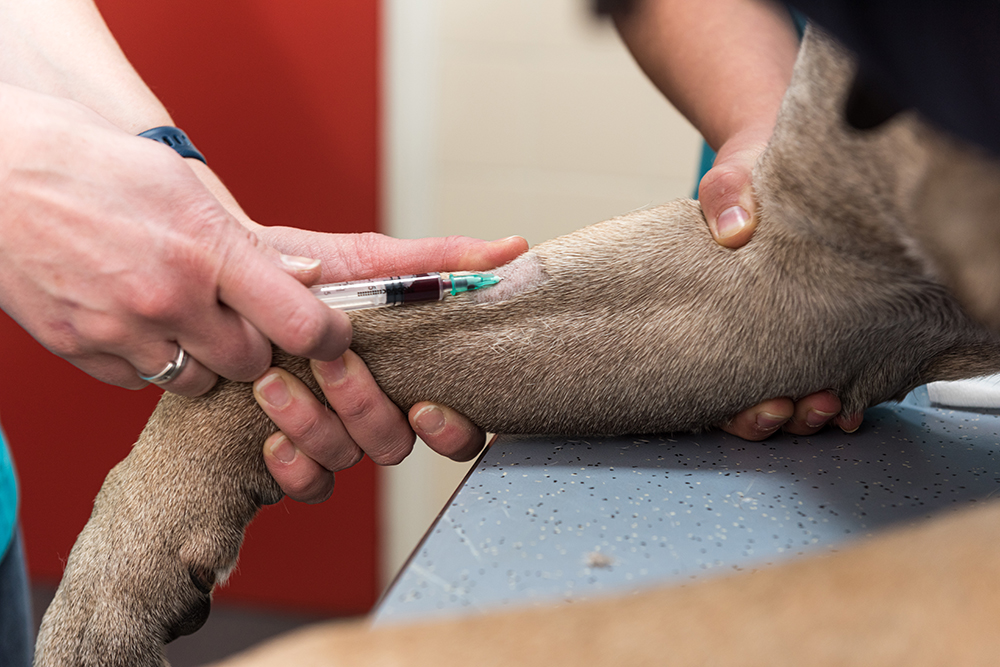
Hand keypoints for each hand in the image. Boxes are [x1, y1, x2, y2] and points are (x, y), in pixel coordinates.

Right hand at [0, 85, 350, 395]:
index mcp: (205, 250)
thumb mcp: (179, 184)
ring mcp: (119, 331)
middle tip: (244, 316)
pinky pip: (140, 383)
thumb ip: (245, 242)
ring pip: (197, 381)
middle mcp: (168, 299)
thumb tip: (303, 276)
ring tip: (186, 317)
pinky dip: (151, 361)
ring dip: (205, 359)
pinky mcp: (78, 350)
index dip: (329, 337)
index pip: (301, 324)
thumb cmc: (88, 162)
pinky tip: (138, 322)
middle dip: (258, 345)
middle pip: (253, 363)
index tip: (332, 335)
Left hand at [252, 231, 527, 501]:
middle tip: (331, 364)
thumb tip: (513, 248)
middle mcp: (377, 413)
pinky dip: (292, 467)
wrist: (227, 279)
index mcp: (408, 376)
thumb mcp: (369, 262)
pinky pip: (308, 486)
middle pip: (395, 445)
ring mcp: (334, 437)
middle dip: (364, 408)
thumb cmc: (308, 275)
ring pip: (346, 460)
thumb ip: (438, 263)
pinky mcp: (291, 454)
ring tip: (272, 380)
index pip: (459, 425)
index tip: (424, 406)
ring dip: (313, 425)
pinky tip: (269, 439)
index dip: (451, 430)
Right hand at [701, 131, 861, 439]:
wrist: (776, 155)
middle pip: (749, 403)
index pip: (711, 383)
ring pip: (787, 401)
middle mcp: (743, 333)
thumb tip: (734, 228)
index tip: (768, 402)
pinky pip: (826, 375)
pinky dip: (840, 397)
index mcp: (710, 317)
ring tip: (831, 404)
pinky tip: (853, 401)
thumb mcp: (729, 177)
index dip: (735, 408)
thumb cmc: (747, 172)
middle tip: (807, 404)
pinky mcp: (819, 327)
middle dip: (780, 416)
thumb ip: (723, 196)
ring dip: (809, 414)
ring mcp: (782, 334)